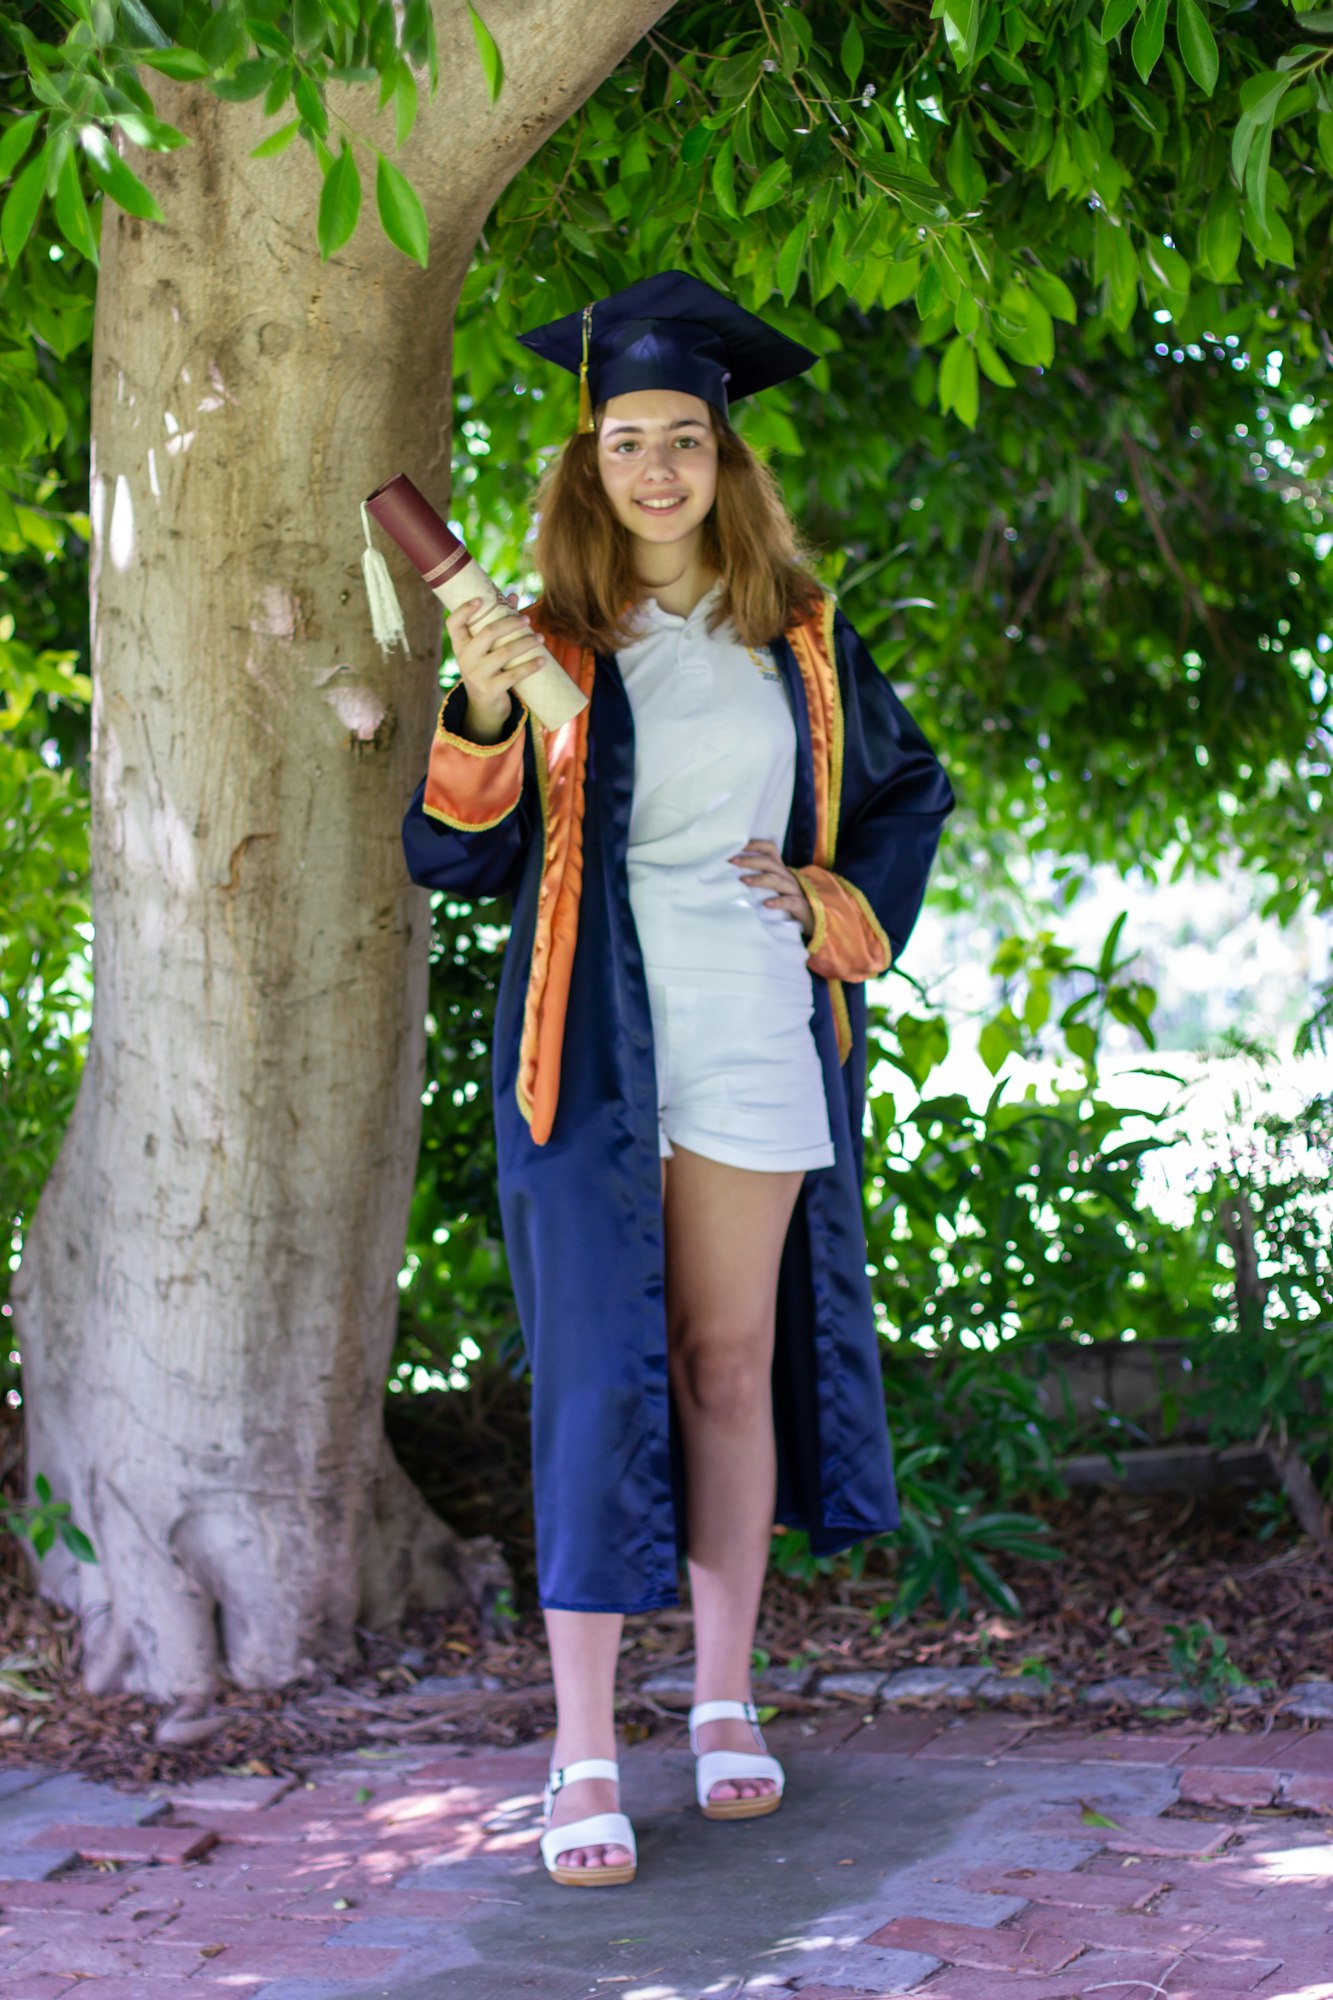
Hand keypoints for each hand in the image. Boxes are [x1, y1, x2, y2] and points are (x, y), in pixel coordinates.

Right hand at [446, 591, 542, 738]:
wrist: (484, 707)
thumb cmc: (487, 668)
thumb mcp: (486, 649)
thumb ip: (497, 622)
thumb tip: (513, 596)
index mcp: (460, 645)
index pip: (453, 624)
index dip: (463, 610)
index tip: (480, 599)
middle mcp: (464, 659)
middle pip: (487, 633)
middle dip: (510, 623)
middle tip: (527, 620)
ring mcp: (476, 675)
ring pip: (504, 653)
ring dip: (526, 643)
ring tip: (541, 638)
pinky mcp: (490, 690)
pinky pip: (513, 675)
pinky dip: (530, 666)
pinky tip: (542, 660)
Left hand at [728, 838, 814, 938]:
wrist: (812, 919)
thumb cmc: (785, 901)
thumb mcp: (772, 887)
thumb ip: (758, 878)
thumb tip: (729, 873)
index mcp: (780, 869)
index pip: (770, 849)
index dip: (755, 844)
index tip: (737, 846)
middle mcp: (787, 876)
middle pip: (769, 863)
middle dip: (749, 860)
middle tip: (731, 861)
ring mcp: (795, 891)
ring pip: (777, 880)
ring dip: (759, 879)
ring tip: (743, 880)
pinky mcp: (800, 906)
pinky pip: (790, 902)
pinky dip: (778, 902)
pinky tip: (766, 904)